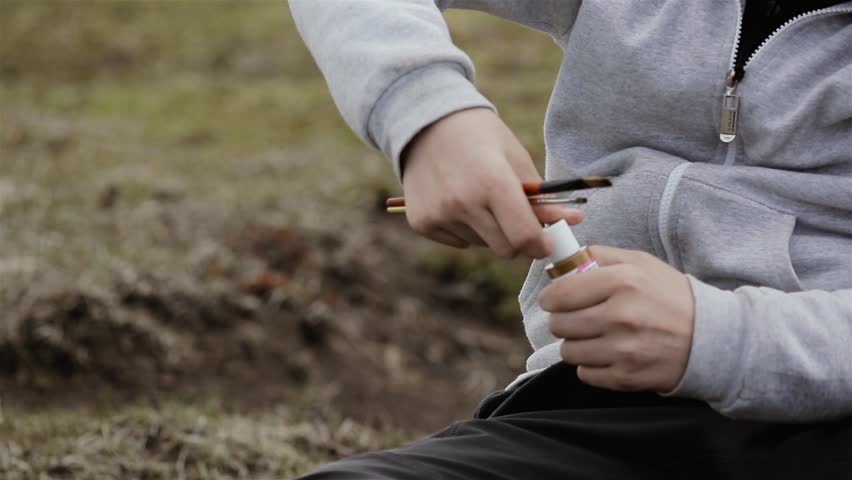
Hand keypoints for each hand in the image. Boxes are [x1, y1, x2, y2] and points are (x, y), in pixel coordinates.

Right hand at [401, 108, 582, 258]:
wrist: (427, 122)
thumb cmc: (480, 137)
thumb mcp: (515, 158)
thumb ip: (540, 197)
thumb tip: (573, 222)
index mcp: (492, 182)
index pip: (524, 237)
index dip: (541, 245)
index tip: (545, 242)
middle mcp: (462, 202)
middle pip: (505, 249)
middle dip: (517, 240)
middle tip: (517, 219)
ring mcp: (438, 214)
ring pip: (481, 245)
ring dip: (489, 231)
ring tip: (480, 198)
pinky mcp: (420, 222)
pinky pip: (458, 241)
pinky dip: (465, 229)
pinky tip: (456, 200)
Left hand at [538, 245, 694, 391]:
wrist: (711, 337)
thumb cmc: (670, 296)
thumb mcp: (640, 263)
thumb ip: (599, 256)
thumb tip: (561, 263)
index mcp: (622, 282)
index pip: (560, 294)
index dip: (551, 298)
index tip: (554, 299)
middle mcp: (620, 316)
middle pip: (559, 324)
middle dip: (563, 319)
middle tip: (577, 317)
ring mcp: (623, 350)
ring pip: (568, 351)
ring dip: (576, 344)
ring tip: (594, 336)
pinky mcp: (626, 377)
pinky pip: (585, 374)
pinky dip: (591, 365)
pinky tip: (607, 353)